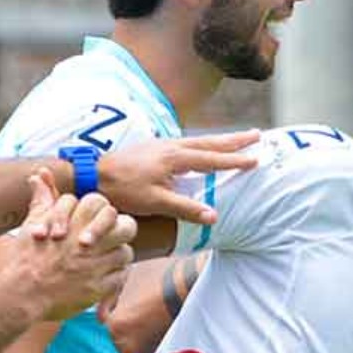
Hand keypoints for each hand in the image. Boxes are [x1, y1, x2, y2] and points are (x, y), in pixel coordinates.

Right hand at [9, 175, 134, 321]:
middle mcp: (87, 242)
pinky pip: (120, 277)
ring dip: (116, 255)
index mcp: (74, 222)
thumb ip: (42, 199)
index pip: (100, 204)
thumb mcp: (32, 223)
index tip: (92, 223)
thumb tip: (40, 176)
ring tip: (102, 261)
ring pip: (125, 253)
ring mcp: (95, 266)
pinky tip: (101, 279)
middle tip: (110, 237)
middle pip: (125, 225)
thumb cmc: (25, 259)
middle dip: (121, 229)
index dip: (100, 212)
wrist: (20, 294)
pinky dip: (114, 278)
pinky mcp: (97, 288)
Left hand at [93, 130, 261, 228]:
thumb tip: (214, 217)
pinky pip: (187, 143)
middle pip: (210, 142)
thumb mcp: (155, 203)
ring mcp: (163, 144)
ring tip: (238, 138)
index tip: (257, 160)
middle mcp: (172, 146)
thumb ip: (185, 208)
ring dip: (220, 139)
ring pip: (199, 140)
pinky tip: (202, 147)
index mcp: (176, 158)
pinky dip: (202, 143)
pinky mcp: (155, 147)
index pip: (213, 159)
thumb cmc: (123, 190)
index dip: (235, 160)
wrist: (94, 174)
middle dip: (235, 140)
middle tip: (258, 134)